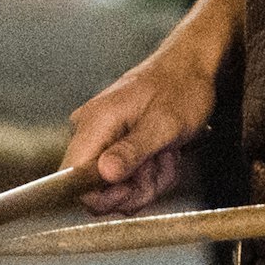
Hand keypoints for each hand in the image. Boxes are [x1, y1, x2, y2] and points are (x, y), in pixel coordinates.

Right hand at [57, 48, 219, 216]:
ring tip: (167, 154)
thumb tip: (104, 174)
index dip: (102, 195)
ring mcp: (102, 138)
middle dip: (136, 187)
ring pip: (117, 187)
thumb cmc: (180, 88)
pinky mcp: (114, 144)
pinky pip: (127, 177)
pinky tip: (165, 153)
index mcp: (94, 123)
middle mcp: (89, 131)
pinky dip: (151, 173)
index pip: (73, 179)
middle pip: (98, 189)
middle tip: (161, 164)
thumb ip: (132, 150)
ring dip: (149, 180)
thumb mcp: (163, 124)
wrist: (191, 68)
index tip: (133, 188)